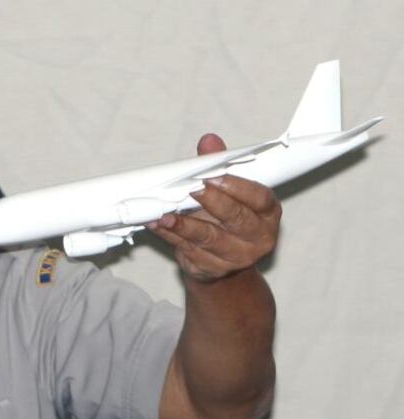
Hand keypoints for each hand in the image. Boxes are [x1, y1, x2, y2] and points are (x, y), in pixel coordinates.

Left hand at [148, 133, 281, 281]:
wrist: (221, 264)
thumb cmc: (225, 220)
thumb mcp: (227, 192)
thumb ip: (218, 165)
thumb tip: (209, 141)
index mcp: (267, 213)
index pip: (260, 198)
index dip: (237, 187)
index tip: (213, 176)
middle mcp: (258, 237)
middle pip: (236, 219)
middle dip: (212, 203)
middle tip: (192, 190)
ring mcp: (236, 257)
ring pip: (208, 238)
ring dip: (183, 225)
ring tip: (165, 214)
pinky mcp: (212, 269)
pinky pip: (187, 250)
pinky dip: (170, 236)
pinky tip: (157, 225)